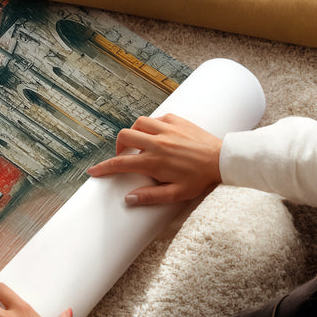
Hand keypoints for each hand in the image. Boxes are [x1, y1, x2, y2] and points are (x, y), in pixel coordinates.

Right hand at [87, 113, 222, 205]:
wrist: (223, 160)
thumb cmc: (201, 179)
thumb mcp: (176, 194)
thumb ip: (151, 196)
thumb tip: (128, 198)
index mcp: (154, 161)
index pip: (120, 164)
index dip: (103, 168)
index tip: (93, 171)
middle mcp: (157, 142)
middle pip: (124, 137)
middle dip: (118, 147)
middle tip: (124, 156)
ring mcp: (167, 129)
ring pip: (138, 123)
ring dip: (134, 133)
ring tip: (140, 144)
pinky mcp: (177, 120)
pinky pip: (156, 118)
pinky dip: (152, 126)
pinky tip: (158, 135)